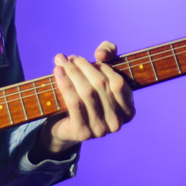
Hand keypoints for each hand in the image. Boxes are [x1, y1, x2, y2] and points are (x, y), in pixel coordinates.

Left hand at [35, 41, 135, 158]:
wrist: (67, 125)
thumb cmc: (89, 93)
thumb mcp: (103, 71)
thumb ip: (109, 53)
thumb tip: (101, 54)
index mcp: (128, 111)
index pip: (118, 83)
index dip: (103, 67)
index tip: (89, 57)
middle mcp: (117, 123)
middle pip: (100, 86)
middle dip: (83, 67)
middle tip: (70, 58)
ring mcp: (100, 130)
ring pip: (86, 92)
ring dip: (72, 72)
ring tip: (61, 61)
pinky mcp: (82, 132)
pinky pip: (73, 103)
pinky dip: (65, 84)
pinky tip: (58, 72)